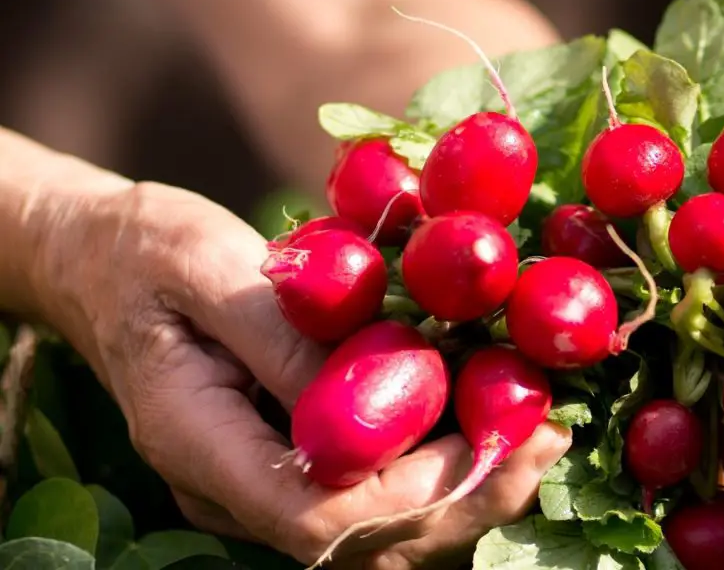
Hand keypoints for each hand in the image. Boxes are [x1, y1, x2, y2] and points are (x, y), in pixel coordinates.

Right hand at [36, 181, 570, 567]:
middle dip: (468, 496)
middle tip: (549, 436)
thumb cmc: (147, 253)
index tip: (500, 435)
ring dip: (468, 490)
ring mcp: (262, 487)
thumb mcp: (208, 265)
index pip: (318, 514)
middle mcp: (233, 489)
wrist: (104, 266)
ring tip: (538, 430)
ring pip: (379, 534)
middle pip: (364, 541)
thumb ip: (287, 335)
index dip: (420, 491)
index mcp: (199, 444)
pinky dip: (442, 470)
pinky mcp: (292, 464)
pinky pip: (376, 497)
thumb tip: (391, 389)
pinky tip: (491, 423)